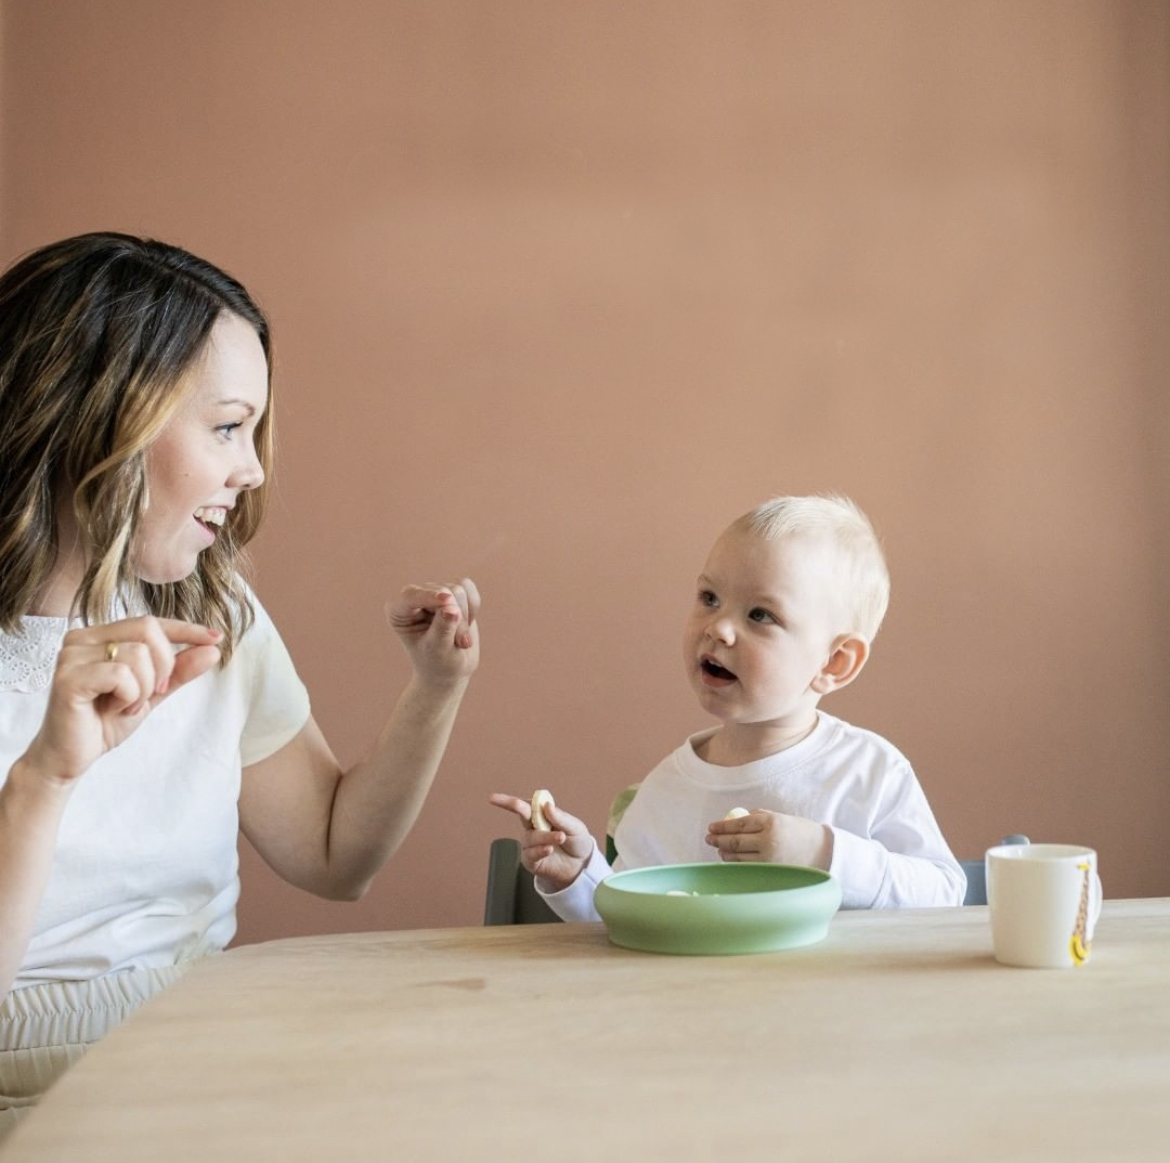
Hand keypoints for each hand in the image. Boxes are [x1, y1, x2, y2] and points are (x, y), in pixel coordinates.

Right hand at [20, 617, 223, 786]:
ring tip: (125, 706)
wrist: (71, 757)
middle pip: (148, 629)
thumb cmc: (105, 721)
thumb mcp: (152, 693)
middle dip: (164, 665)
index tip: (216, 639)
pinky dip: (129, 696)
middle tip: (152, 694)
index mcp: (100, 636)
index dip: (186, 629)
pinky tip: (113, 709)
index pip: (151, 621)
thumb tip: (213, 649)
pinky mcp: (68, 677)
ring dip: (144, 688)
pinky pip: (121, 674)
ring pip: (138, 654)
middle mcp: (81, 638)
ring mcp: (71, 655)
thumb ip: (179, 671)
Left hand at [387, 578, 479, 685]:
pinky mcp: (452, 592)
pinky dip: (473, 605)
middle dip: (457, 617)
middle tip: (463, 643)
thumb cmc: (437, 663)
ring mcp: (433, 594)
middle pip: (442, 591)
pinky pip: (467, 587)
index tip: (448, 600)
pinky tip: (467, 623)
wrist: (449, 670)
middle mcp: (414, 598)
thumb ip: (442, 628)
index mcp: (398, 612)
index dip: (430, 596)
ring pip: (457, 589)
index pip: (411, 595)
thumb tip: (452, 608)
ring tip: (461, 639)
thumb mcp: (438, 650)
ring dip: (465, 616)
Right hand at [488, 792, 593, 888]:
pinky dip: (540, 850)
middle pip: (521, 814)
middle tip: (518, 805)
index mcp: (543, 815)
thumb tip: (546, 805)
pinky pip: (531, 853)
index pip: (526, 804)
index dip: (509, 801)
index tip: (493, 798)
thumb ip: (560, 818)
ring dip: (545, 836)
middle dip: (515, 807)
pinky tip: (549, 849)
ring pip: (531, 836)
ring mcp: (531, 844)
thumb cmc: (577, 842)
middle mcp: (533, 827)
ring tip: (561, 837)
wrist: (581, 865)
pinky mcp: (531, 860)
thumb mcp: (575, 827)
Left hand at [705, 810, 833, 869]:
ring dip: (725, 853)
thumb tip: (733, 821)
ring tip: (718, 849)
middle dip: (718, 839)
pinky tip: (730, 859)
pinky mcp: (772, 872)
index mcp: (771, 821)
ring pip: (739, 857)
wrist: (824, 851)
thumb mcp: (780, 818)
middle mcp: (769, 840)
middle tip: (709, 838)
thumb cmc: (799, 831)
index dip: (722, 826)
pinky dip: (736, 864)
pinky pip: (748, 868)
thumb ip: (758, 817)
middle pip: (736, 841)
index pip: (739, 824)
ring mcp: (770, 858)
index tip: (711, 827)